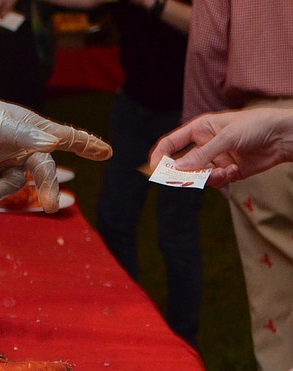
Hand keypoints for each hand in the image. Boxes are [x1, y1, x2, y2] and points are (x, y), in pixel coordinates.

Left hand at [0, 94, 110, 212]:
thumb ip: (25, 134)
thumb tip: (53, 143)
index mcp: (30, 127)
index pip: (65, 136)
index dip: (87, 144)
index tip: (108, 153)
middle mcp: (23, 144)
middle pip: (44, 171)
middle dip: (47, 188)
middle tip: (49, 206)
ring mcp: (7, 160)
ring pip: (19, 184)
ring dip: (2, 192)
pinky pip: (2, 190)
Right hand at [150, 108, 292, 187]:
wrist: (285, 136)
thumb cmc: (257, 126)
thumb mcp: (227, 137)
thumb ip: (201, 155)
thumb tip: (176, 169)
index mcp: (200, 130)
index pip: (171, 143)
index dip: (160, 156)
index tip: (154, 170)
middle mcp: (205, 145)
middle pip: (183, 165)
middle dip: (187, 173)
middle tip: (193, 178)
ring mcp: (216, 159)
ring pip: (200, 176)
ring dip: (209, 177)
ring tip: (224, 173)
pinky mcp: (228, 171)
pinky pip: (215, 181)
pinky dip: (222, 179)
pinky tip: (234, 172)